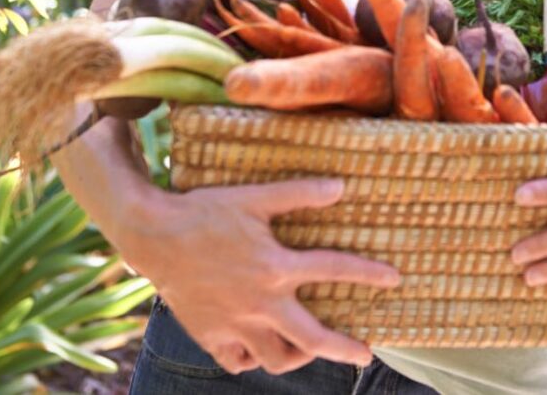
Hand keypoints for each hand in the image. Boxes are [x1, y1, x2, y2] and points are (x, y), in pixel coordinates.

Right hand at [114, 178, 399, 374]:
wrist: (152, 235)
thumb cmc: (205, 211)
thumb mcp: (253, 197)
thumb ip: (298, 194)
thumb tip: (341, 185)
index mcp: (276, 267)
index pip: (334, 270)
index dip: (369, 274)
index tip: (394, 279)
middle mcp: (261, 303)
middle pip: (313, 339)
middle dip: (344, 349)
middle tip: (365, 354)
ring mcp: (235, 324)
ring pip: (276, 358)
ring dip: (298, 356)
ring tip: (309, 347)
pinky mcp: (211, 335)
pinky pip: (238, 361)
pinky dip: (252, 358)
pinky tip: (260, 346)